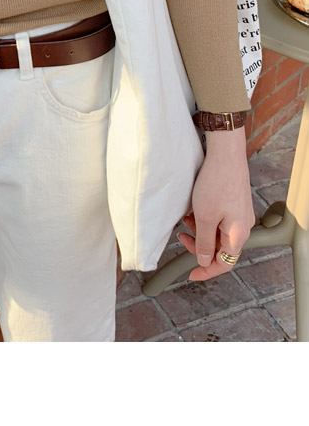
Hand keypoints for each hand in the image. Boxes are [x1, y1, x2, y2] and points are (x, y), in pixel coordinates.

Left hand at [178, 129, 254, 278]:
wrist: (226, 151)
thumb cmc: (216, 182)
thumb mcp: (205, 218)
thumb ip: (205, 243)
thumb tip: (205, 261)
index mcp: (239, 234)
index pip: (224, 263)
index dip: (206, 271)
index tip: (191, 274)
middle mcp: (243, 226)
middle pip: (221, 248)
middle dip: (200, 245)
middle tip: (182, 237)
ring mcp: (240, 213)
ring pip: (219, 233)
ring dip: (201, 230)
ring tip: (186, 218)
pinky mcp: (235, 202)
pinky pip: (221, 219)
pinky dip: (206, 219)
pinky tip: (195, 209)